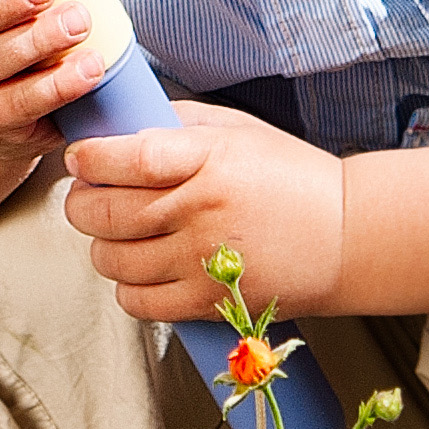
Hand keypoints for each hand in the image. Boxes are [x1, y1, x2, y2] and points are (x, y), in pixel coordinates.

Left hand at [59, 102, 351, 323]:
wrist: (348, 237)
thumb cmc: (293, 178)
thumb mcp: (238, 130)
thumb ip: (177, 125)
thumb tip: (120, 127)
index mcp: (209, 160)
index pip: (126, 159)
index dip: (89, 159)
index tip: (81, 157)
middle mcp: (201, 211)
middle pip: (104, 213)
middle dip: (80, 203)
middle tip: (87, 196)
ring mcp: (202, 262)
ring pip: (111, 260)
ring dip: (101, 245)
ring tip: (117, 233)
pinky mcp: (208, 303)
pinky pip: (136, 302)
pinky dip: (127, 286)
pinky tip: (142, 268)